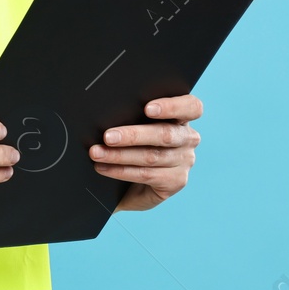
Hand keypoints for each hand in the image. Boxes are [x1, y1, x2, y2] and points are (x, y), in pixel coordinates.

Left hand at [89, 94, 201, 211]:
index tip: (148, 108)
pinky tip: (103, 168)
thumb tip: (105, 112)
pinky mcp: (176, 181)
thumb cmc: (132, 143)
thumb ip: (132, 116)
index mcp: (182, 117)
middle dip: (133, 135)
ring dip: (119, 155)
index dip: (172, 107)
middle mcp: (188, 138)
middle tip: (107, 136)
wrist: (132, 182)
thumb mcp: (135, 125)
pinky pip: (146, 175)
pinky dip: (120, 171)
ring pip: (151, 156)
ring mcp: (184, 161)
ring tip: (97, 153)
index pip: (191, 107)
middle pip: (165, 134)